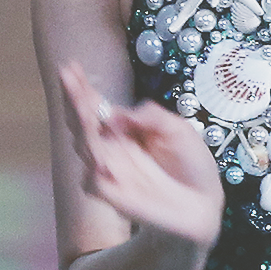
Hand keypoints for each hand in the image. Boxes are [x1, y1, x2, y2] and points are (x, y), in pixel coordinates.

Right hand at [59, 61, 223, 247]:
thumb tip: (115, 113)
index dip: (82, 87)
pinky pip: (92, 182)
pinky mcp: (112, 195)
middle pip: (82, 121)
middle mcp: (111, 146)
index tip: (70, 67)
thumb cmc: (190, 162)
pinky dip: (94, 171)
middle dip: (74, 99)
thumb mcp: (177, 129)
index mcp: (124, 127)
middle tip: (68, 78)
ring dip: (82, 126)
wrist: (202, 202)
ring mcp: (109, 170)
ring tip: (83, 105)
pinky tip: (100, 161)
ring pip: (83, 146)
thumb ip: (150, 116)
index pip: (97, 105)